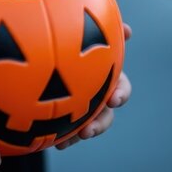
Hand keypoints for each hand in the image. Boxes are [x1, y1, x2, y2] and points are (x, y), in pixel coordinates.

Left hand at [55, 23, 132, 149]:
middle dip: (100, 124)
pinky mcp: (64, 117)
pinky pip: (66, 132)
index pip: (120, 86)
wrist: (41, 54)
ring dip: (79, 134)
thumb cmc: (70, 37)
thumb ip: (104, 29)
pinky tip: (53, 142)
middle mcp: (97, 94)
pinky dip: (62, 138)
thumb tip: (129, 31)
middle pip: (105, 114)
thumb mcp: (83, 29)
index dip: (121, 94)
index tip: (114, 99)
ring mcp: (81, 107)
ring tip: (67, 141)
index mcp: (105, 74)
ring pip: (86, 127)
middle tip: (88, 131)